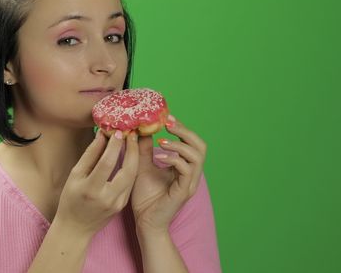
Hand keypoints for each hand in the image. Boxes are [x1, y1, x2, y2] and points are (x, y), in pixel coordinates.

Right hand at [55, 129, 139, 235]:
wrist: (75, 228)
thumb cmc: (70, 199)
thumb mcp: (75, 176)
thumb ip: (90, 155)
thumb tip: (102, 136)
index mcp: (91, 189)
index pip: (107, 163)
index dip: (114, 146)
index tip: (117, 132)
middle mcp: (107, 197)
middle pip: (127, 170)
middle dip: (132, 149)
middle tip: (131, 134)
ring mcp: (118, 203)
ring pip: (132, 176)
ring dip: (135, 157)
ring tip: (132, 142)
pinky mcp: (123, 205)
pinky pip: (130, 183)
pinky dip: (131, 168)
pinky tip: (130, 157)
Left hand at [130, 114, 207, 232]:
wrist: (144, 222)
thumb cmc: (145, 197)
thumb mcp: (142, 167)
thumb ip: (143, 149)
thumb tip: (140, 129)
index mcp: (184, 167)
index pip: (191, 142)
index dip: (181, 128)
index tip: (166, 117)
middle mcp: (191, 174)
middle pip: (201, 145)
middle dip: (185, 131)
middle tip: (167, 123)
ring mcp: (189, 183)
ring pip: (197, 156)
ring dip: (179, 144)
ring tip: (161, 141)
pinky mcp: (184, 191)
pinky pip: (186, 170)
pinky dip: (174, 159)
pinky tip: (158, 157)